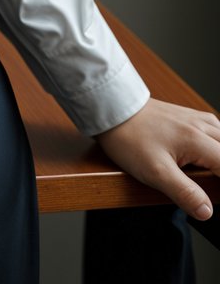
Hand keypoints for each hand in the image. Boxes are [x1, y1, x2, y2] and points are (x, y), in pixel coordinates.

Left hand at [95, 98, 219, 220]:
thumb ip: (184, 193)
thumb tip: (207, 211)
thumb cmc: (129, 138)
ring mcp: (195, 119)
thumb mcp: (155, 172)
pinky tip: (210, 154)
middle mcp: (202, 126)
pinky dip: (217, 145)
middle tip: (211, 188)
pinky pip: (214, 131)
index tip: (214, 197)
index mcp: (198, 140)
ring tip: (211, 175)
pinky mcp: (187, 117)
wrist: (111, 108)